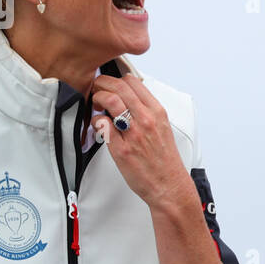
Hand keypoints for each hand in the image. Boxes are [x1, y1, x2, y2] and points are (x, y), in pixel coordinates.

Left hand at [89, 73, 196, 211]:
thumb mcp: (162, 128)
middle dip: (102, 83)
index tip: (110, 83)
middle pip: (119, 86)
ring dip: (97, 98)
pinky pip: (102, 125)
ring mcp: (133, 134)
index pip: (133, 81)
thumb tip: (128, 99)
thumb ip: (147, 112)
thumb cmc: (164, 160)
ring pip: (109, 100)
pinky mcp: (121, 149)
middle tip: (97, 88)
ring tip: (95, 104)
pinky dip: (96, 121)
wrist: (169, 185)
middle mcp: (146, 120)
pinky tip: (99, 125)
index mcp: (157, 112)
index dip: (117, 78)